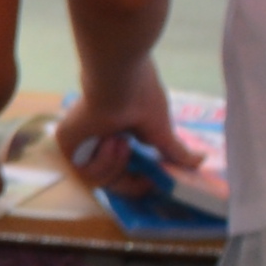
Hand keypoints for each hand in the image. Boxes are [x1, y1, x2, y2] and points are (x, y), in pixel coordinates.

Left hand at [56, 65, 198, 191]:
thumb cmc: (141, 97)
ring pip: (97, 178)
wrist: (119, 81)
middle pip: (109, 179)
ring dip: (116, 165)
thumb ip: (174, 149)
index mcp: (117, 132)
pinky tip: (110, 141)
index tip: (151, 184)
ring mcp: (80, 140)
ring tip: (121, 142)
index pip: (122, 168)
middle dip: (129, 182)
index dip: (135, 183)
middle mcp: (97, 137)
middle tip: (143, 180)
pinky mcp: (66, 141)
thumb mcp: (161, 129)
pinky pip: (84, 170)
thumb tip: (199, 161)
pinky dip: (103, 161)